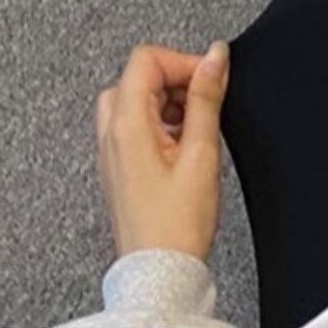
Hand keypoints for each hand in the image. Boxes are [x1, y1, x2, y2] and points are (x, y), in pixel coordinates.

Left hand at [96, 41, 228, 260]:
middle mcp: (111, 135)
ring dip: (168, 101)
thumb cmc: (177, 222)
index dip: (183, 61)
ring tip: (195, 128)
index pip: (145, 60)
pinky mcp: (120, 166)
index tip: (210, 78)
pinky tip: (184, 145)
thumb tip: (215, 56)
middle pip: (137, 77)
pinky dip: (161, 121)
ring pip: (134, 99)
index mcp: (127, 125)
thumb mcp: (201, 151)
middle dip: (175, 80)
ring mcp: (112, 152)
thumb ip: (206, 97)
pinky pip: (135, 125)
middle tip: (203, 102)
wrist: (160, 270)